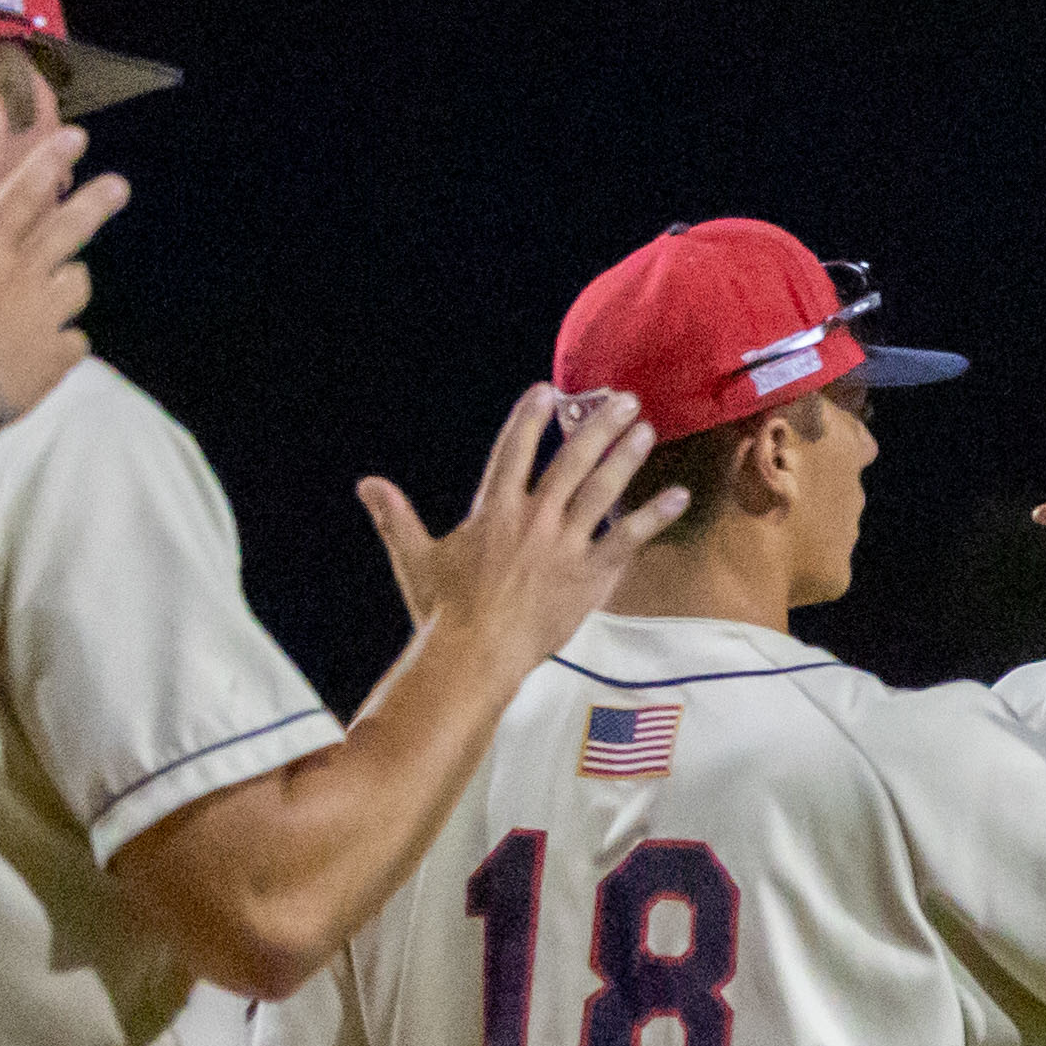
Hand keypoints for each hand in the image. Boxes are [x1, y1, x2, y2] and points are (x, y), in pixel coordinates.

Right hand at [0, 123, 125, 421]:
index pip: (21, 195)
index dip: (50, 163)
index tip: (76, 137)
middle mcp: (21, 272)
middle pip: (69, 227)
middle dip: (96, 201)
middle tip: (119, 186)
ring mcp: (47, 309)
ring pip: (78, 283)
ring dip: (66, 289)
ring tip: (40, 308)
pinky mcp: (62, 349)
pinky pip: (73, 340)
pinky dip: (59, 347)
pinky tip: (36, 359)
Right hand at [358, 388, 676, 670]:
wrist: (475, 654)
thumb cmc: (442, 609)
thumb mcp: (414, 557)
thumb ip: (396, 517)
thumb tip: (367, 484)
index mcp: (493, 509)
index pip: (514, 449)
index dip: (530, 417)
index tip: (547, 391)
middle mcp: (533, 518)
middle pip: (572, 459)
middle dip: (598, 425)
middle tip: (624, 399)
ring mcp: (565, 544)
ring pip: (603, 489)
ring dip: (627, 457)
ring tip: (645, 430)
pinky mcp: (589, 574)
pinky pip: (628, 538)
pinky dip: (655, 516)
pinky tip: (678, 495)